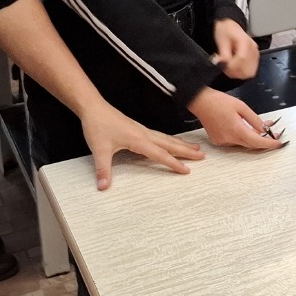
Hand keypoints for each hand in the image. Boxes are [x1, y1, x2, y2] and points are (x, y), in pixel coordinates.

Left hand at [79, 104, 205, 189]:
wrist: (93, 108)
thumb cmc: (97, 126)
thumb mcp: (99, 150)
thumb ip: (103, 170)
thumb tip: (103, 188)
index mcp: (138, 140)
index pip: (160, 154)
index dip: (174, 163)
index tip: (187, 170)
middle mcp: (144, 134)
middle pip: (169, 143)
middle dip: (186, 150)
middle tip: (202, 155)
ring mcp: (142, 130)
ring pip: (166, 138)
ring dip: (181, 143)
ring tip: (194, 147)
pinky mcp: (138, 128)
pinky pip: (159, 135)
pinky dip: (169, 140)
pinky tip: (171, 142)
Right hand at [189, 88, 281, 149]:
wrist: (200, 102)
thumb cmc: (218, 101)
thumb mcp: (241, 106)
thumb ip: (254, 119)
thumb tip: (265, 129)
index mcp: (236, 130)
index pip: (257, 142)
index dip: (269, 144)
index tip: (278, 142)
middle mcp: (229, 138)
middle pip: (251, 145)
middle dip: (264, 140)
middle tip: (273, 133)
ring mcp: (222, 141)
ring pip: (243, 144)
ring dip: (253, 138)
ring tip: (260, 128)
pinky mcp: (218, 141)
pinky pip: (234, 142)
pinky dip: (242, 137)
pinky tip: (245, 128)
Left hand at [211, 19, 258, 79]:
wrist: (230, 27)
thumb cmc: (226, 31)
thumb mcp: (221, 41)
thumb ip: (223, 54)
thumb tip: (223, 64)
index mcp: (245, 41)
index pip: (242, 58)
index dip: (232, 66)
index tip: (224, 67)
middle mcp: (253, 48)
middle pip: (248, 68)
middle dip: (235, 72)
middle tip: (226, 69)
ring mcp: (255, 54)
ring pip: (250, 72)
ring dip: (239, 74)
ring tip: (230, 70)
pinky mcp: (254, 58)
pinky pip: (251, 71)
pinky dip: (242, 73)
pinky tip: (235, 69)